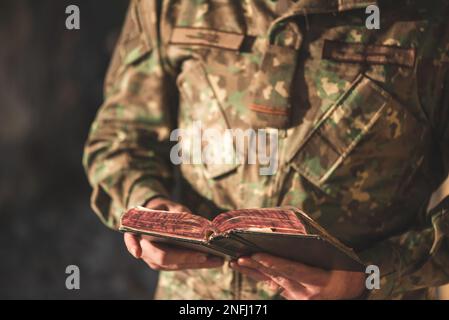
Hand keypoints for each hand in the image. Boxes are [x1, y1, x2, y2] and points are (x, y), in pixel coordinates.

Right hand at [123, 197, 223, 269]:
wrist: (156, 217)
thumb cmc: (161, 209)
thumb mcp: (166, 205)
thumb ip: (176, 211)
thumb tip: (193, 219)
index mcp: (136, 233)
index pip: (133, 241)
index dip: (134, 246)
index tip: (137, 252)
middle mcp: (144, 250)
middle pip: (163, 258)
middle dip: (184, 258)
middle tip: (204, 256)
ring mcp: (155, 260)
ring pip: (175, 265)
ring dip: (197, 264)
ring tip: (217, 260)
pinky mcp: (168, 264)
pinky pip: (183, 265)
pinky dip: (199, 264)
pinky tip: (215, 262)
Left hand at [230, 253, 365, 299]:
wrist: (351, 296)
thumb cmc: (348, 274)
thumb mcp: (342, 261)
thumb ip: (323, 249)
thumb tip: (301, 232)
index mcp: (319, 282)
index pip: (293, 270)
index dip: (274, 262)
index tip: (257, 255)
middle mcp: (306, 293)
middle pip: (278, 276)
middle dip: (257, 266)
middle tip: (239, 258)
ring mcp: (298, 297)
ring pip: (272, 281)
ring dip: (253, 271)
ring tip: (235, 262)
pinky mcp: (292, 297)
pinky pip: (273, 285)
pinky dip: (258, 276)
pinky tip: (246, 269)